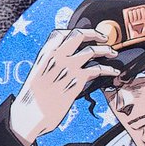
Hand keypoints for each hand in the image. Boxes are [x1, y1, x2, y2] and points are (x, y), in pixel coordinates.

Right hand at [8, 25, 123, 145]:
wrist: (30, 114)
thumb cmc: (34, 98)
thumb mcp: (39, 75)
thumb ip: (53, 65)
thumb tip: (72, 61)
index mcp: (45, 54)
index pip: (60, 33)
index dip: (76, 31)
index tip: (87, 34)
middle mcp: (56, 56)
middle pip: (78, 35)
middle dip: (94, 34)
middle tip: (104, 38)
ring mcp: (67, 66)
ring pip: (92, 50)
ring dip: (106, 50)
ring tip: (113, 53)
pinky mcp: (77, 80)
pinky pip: (98, 69)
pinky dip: (109, 69)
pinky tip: (113, 72)